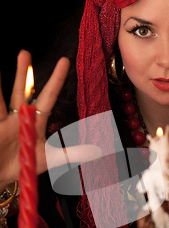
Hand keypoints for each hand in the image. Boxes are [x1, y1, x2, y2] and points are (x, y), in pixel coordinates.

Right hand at [0, 50, 101, 190]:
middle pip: (23, 90)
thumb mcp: (52, 158)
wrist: (4, 175)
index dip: (57, 79)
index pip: (49, 96)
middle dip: (24, 73)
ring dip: (6, 81)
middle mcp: (20, 116)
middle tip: (25, 52)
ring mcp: (6, 120)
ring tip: (10, 61)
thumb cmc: (27, 164)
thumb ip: (74, 153)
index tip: (64, 61)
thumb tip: (99, 151)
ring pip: (7, 96)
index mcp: (36, 120)